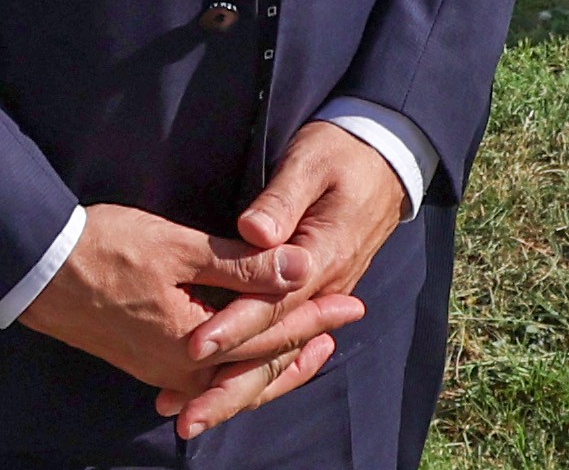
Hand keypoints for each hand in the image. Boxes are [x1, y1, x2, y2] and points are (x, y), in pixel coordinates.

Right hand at [18, 207, 358, 430]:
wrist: (38, 270)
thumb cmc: (105, 248)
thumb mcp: (179, 248)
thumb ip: (242, 264)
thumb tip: (302, 266)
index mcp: (196, 346)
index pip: (272, 335)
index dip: (316, 316)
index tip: (352, 302)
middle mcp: (183, 372)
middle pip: (259, 368)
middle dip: (305, 342)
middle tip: (344, 321)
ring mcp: (164, 372)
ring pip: (235, 378)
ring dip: (275, 360)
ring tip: (311, 343)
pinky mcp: (149, 363)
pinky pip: (210, 376)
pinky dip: (239, 365)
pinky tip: (251, 352)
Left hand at [183, 126, 406, 423]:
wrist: (386, 158)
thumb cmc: (341, 153)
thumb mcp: (311, 162)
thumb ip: (281, 200)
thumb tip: (254, 232)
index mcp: (323, 256)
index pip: (272, 303)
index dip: (232, 327)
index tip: (193, 346)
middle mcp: (326, 287)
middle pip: (274, 347)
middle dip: (227, 384)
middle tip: (182, 415)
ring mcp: (322, 296)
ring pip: (279, 356)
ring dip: (235, 388)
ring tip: (188, 414)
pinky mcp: (314, 296)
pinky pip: (284, 344)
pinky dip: (254, 372)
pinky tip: (219, 388)